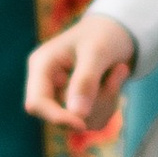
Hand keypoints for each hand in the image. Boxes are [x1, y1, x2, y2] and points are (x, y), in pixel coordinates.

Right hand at [25, 11, 136, 132]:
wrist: (117, 31)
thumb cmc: (103, 34)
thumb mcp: (97, 51)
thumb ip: (86, 80)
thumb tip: (78, 117)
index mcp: (42, 65)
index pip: (36, 103)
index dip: (56, 117)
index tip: (82, 125)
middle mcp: (47, 83)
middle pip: (60, 115)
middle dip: (94, 104)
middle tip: (121, 70)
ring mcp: (61, 95)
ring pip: (81, 121)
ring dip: (107, 102)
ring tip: (120, 70)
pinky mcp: (77, 105)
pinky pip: (93, 120)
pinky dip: (110, 104)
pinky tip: (115, 79)